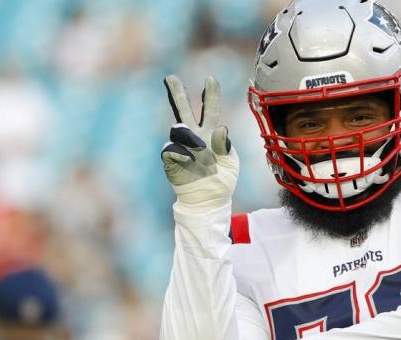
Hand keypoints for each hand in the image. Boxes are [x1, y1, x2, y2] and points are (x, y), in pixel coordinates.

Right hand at [161, 74, 238, 210]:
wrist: (209, 201)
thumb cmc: (222, 181)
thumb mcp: (231, 163)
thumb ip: (225, 146)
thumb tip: (220, 129)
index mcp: (211, 134)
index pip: (211, 110)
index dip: (210, 95)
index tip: (210, 79)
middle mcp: (195, 136)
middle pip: (184, 110)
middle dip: (177, 93)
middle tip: (170, 77)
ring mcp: (181, 147)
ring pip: (178, 128)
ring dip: (190, 136)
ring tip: (200, 150)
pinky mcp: (171, 159)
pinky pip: (171, 148)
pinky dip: (181, 153)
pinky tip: (190, 161)